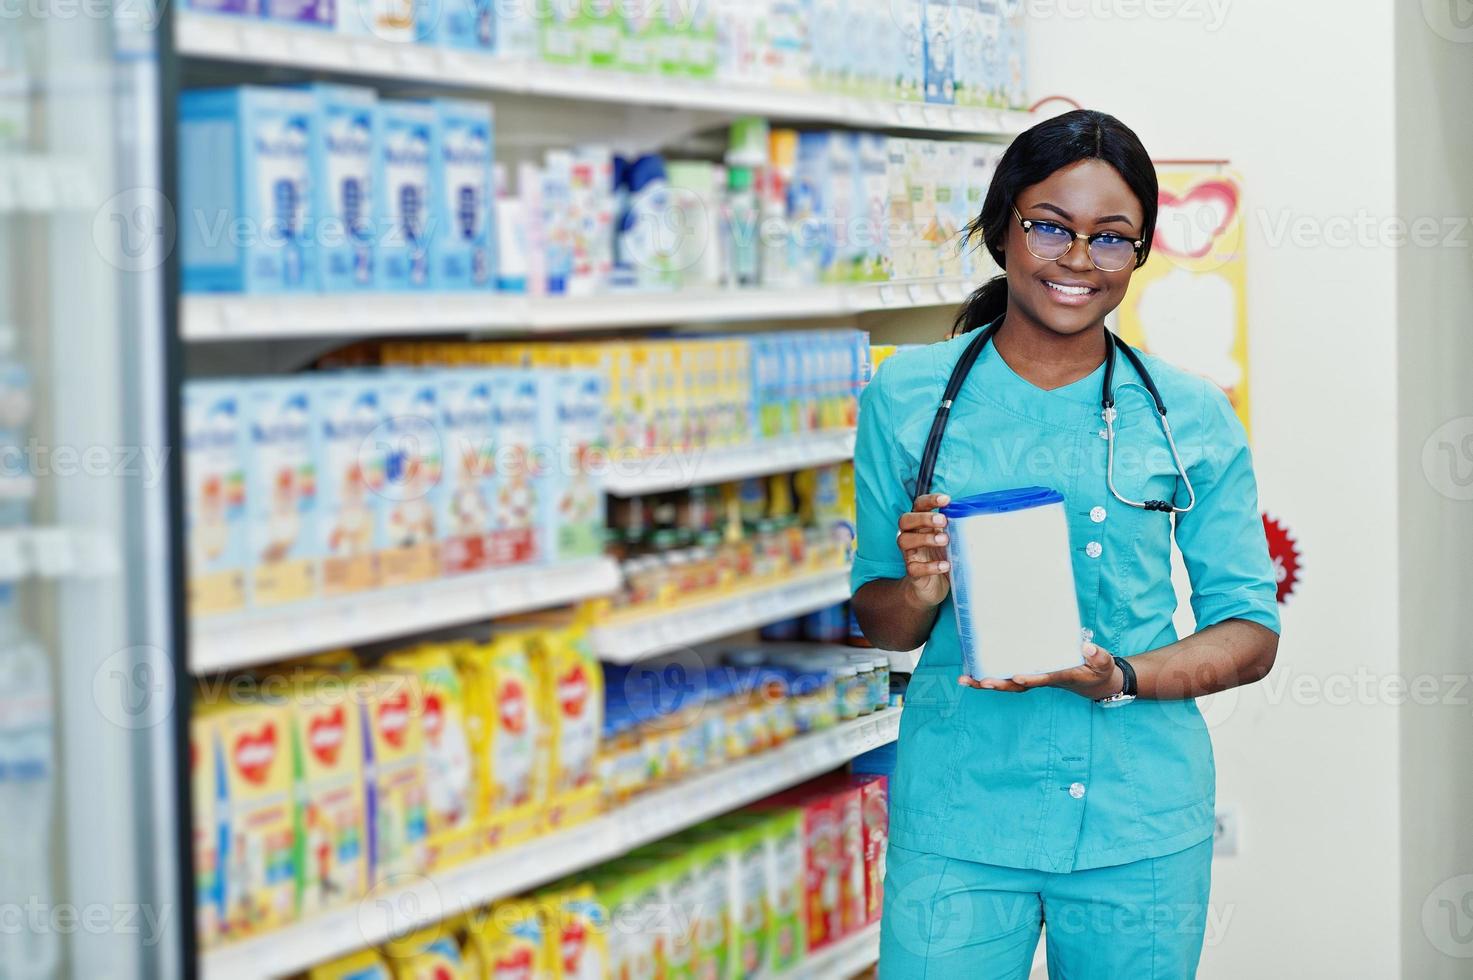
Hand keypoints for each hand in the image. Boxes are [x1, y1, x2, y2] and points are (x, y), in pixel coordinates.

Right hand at [897, 493, 952, 608]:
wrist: (931, 588)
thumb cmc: (942, 557)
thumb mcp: (950, 540)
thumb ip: (957, 529)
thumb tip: (983, 518)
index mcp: (920, 524)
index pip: (918, 506)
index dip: (929, 500)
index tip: (946, 500)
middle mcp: (911, 536)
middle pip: (905, 520)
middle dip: (923, 518)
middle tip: (943, 522)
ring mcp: (910, 554)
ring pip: (903, 541)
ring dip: (925, 538)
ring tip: (945, 541)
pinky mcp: (912, 572)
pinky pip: (913, 568)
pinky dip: (930, 566)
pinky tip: (945, 566)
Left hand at [959, 642, 1123, 699]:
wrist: (1094, 682)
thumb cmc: (1098, 670)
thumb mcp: (1103, 663)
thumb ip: (1097, 656)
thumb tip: (1086, 647)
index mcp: (1062, 676)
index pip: (1045, 679)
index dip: (1032, 679)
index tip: (1018, 678)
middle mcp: (1044, 679)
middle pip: (1019, 686)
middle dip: (1000, 685)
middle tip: (982, 682)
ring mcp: (1035, 677)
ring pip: (1008, 684)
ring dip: (987, 683)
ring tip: (964, 680)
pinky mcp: (1030, 673)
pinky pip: (1007, 677)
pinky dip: (989, 676)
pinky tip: (971, 673)